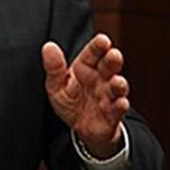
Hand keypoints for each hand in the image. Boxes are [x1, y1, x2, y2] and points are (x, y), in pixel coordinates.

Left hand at [42, 34, 128, 158]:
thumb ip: (54, 68)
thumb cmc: (70, 101)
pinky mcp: (113, 115)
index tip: (103, 40)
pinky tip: (121, 103)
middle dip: (112, 60)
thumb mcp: (56, 85)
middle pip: (108, 67)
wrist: (81, 129)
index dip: (98, 47)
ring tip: (117, 81)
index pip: (92, 54)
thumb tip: (48, 46)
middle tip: (114, 55)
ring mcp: (108, 96)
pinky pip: (118, 110)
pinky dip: (120, 106)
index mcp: (85, 68)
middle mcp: (100, 79)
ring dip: (118, 84)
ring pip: (116, 87)